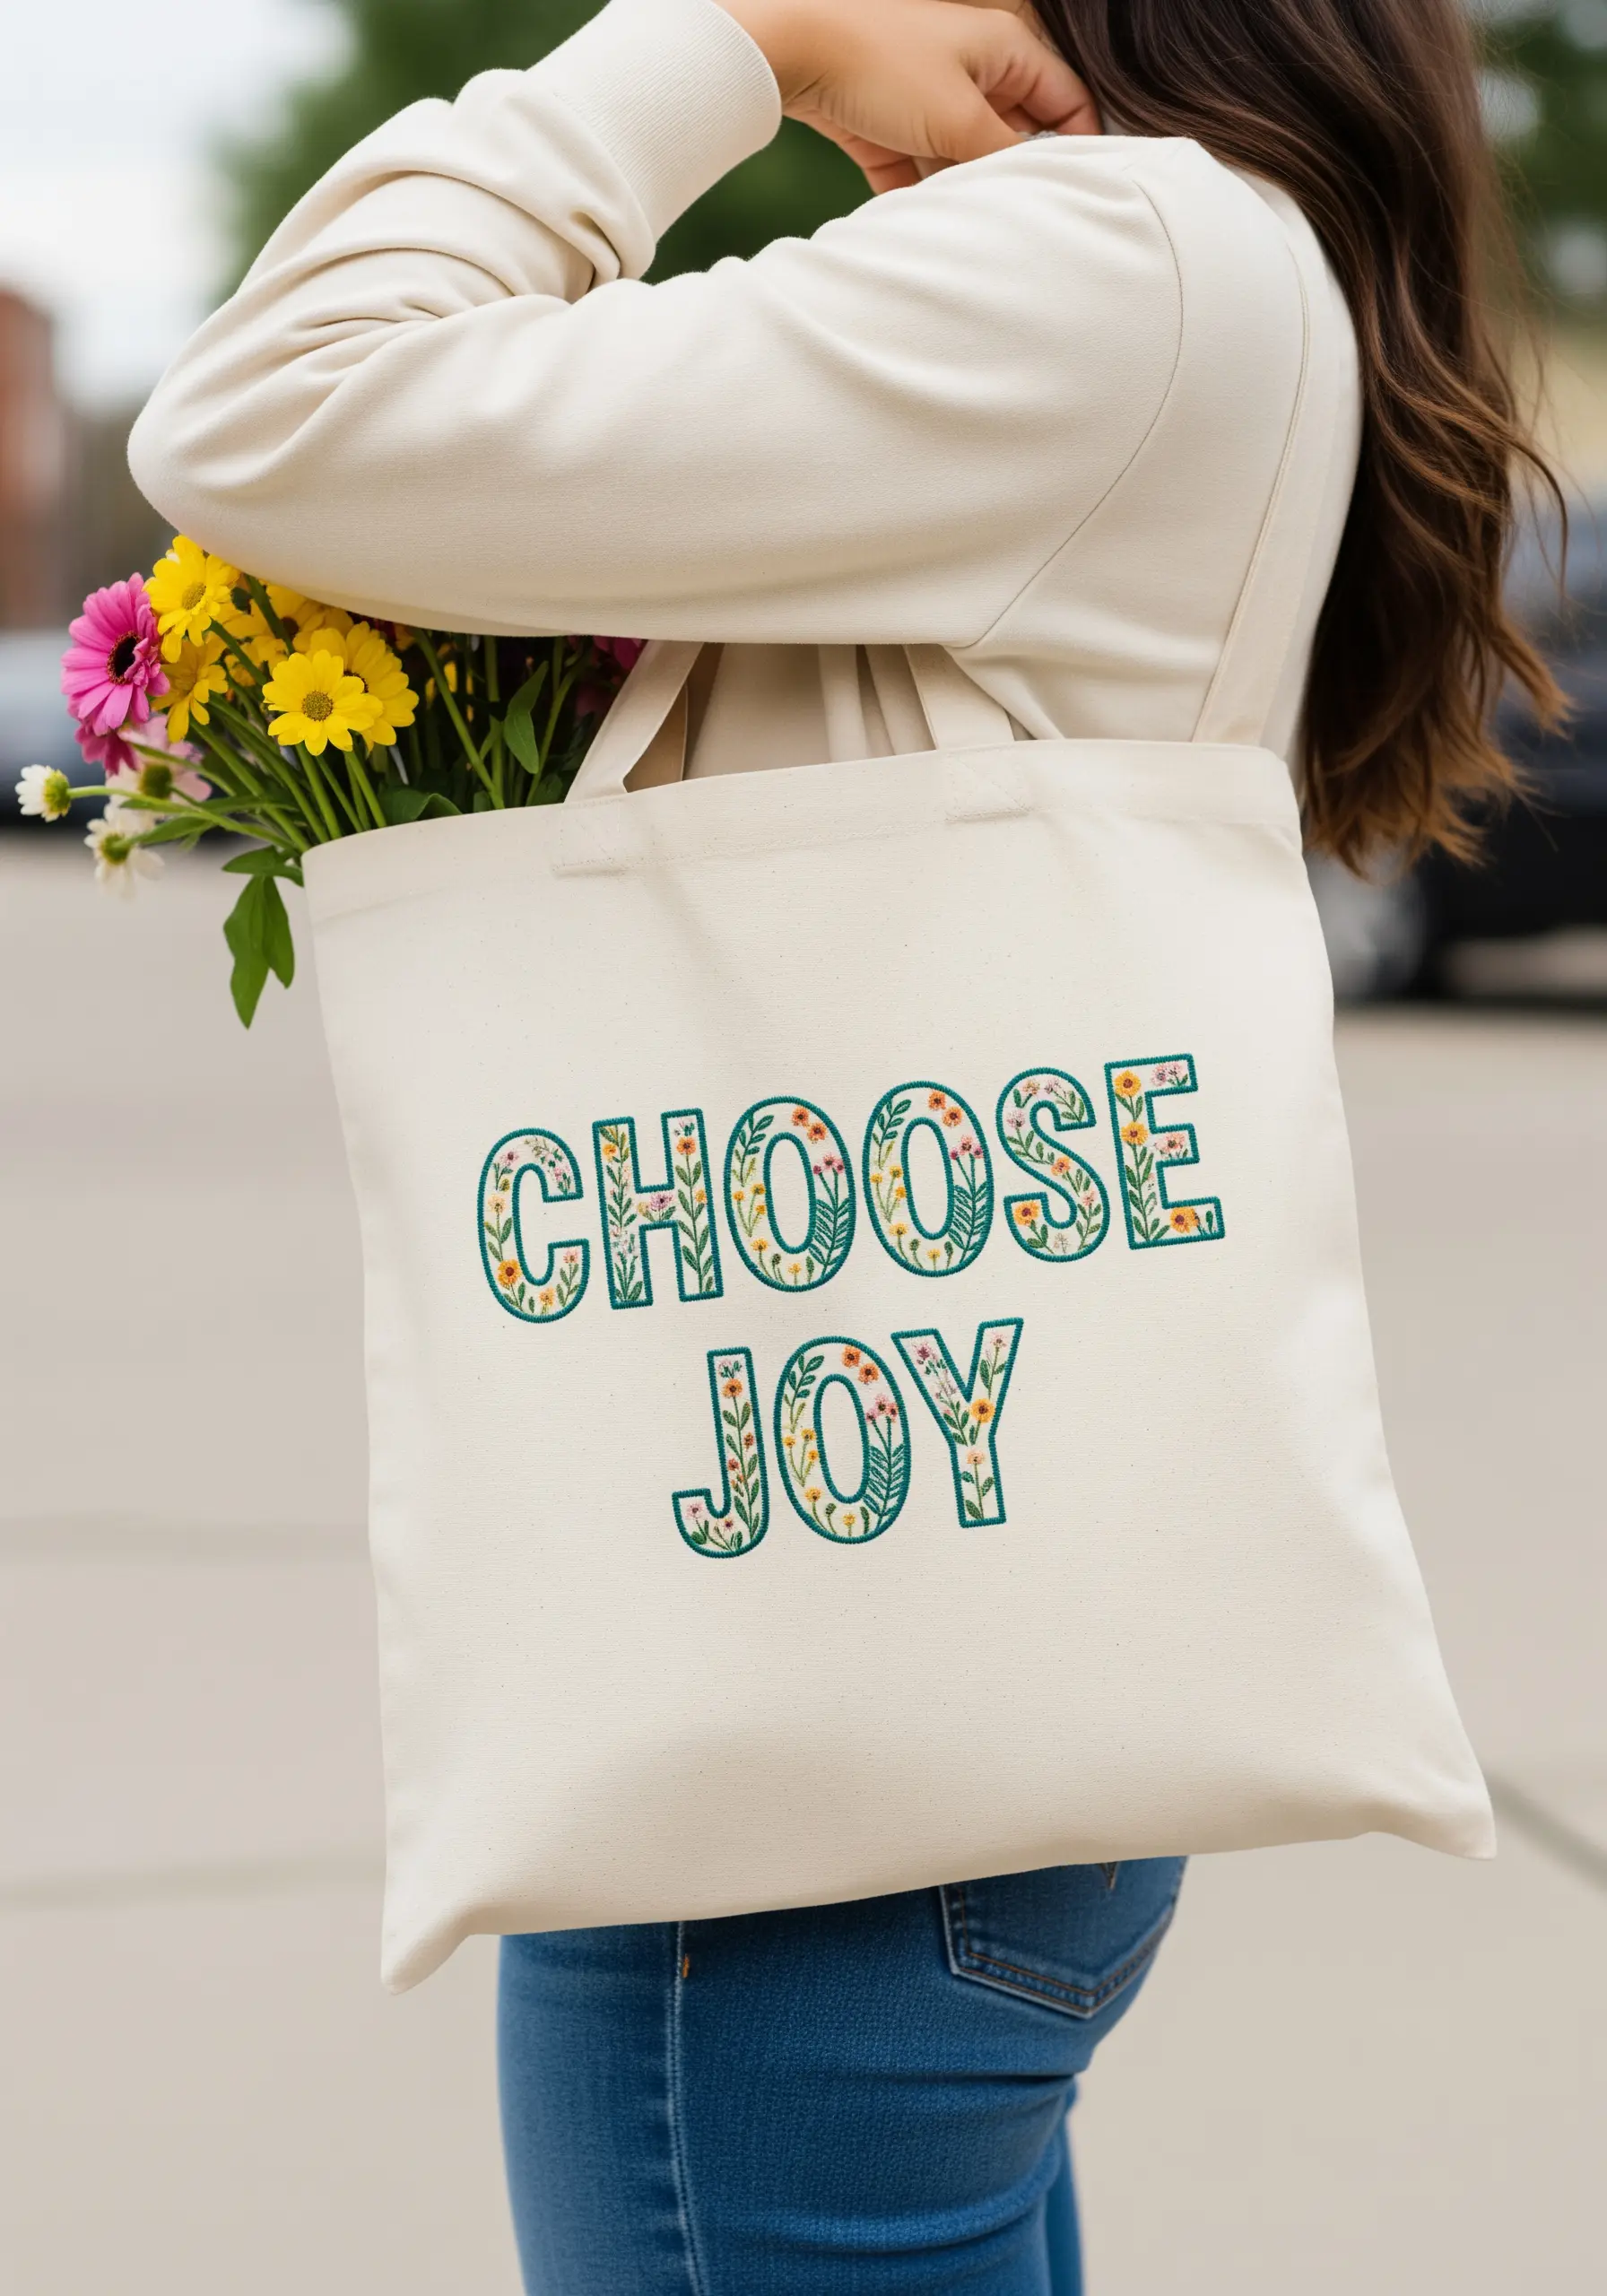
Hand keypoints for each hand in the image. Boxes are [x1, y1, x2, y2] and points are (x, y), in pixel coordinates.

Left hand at [717, 0, 1100, 192]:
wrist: (793, 50)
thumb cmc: (883, 67)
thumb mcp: (959, 120)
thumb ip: (1006, 156)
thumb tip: (1036, 187)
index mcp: (1004, 49)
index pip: (1067, 101)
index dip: (1077, 148)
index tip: (1073, 197)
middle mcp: (972, 67)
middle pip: (1013, 134)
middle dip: (1010, 178)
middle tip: (1015, 222)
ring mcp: (927, 95)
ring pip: (963, 157)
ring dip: (962, 191)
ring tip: (966, 227)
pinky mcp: (888, 124)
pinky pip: (917, 169)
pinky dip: (919, 196)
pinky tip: (920, 225)